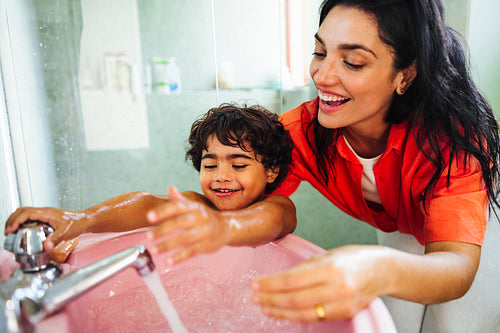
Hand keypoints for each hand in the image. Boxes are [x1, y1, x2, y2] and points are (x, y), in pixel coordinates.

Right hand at [5, 206, 86, 251]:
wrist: (85, 221)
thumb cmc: (78, 224)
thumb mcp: (67, 232)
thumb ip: (56, 239)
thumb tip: (46, 246)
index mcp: (47, 213)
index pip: (26, 213)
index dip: (15, 221)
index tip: (10, 230)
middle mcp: (44, 212)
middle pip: (22, 211)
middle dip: (11, 220)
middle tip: (7, 232)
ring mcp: (45, 214)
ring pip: (25, 213)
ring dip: (16, 220)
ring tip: (11, 231)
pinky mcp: (46, 218)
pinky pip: (30, 217)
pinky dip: (22, 222)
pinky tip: (22, 231)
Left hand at [146, 186, 230, 264]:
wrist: (226, 227)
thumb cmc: (204, 216)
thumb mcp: (194, 206)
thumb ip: (179, 200)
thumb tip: (170, 188)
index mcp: (194, 207)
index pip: (177, 207)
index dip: (163, 211)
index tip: (149, 217)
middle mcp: (199, 218)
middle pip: (179, 223)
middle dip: (162, 230)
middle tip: (148, 236)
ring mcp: (204, 232)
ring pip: (184, 239)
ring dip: (167, 245)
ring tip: (153, 250)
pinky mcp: (206, 246)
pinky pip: (191, 252)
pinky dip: (179, 257)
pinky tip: (168, 262)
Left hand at [251, 245, 387, 321]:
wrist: (382, 270)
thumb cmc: (354, 258)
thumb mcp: (327, 255)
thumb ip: (304, 268)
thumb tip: (278, 279)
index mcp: (330, 268)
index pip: (292, 280)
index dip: (270, 284)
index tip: (255, 284)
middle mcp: (337, 287)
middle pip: (295, 299)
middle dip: (271, 299)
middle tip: (255, 297)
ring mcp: (342, 304)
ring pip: (303, 313)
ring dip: (280, 311)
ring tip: (264, 306)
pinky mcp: (344, 314)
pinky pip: (315, 317)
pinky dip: (295, 316)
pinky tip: (283, 312)